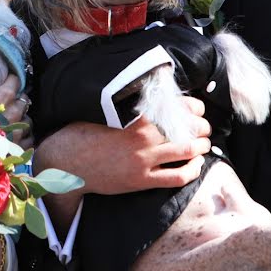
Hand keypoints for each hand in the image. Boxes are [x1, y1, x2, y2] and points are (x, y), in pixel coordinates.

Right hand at [0, 73, 32, 145]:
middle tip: (12, 101)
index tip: (10, 82)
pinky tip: (17, 136)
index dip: (12, 81)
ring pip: (28, 121)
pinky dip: (25, 137)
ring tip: (15, 120)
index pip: (14, 83)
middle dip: (18, 99)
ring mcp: (15, 132)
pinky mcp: (17, 149)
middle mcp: (11, 114)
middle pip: (23, 101)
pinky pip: (29, 140)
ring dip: (22, 119)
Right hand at [36, 96, 211, 194]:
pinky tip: (195, 163)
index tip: (195, 107)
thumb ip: (129, 103)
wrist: (67, 162)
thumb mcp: (105, 110)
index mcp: (135, 114)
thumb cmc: (83, 131)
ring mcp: (144, 159)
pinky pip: (177, 177)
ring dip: (201, 145)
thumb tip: (151, 90)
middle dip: (201, 125)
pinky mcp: (142, 180)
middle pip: (187, 127)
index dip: (193, 106)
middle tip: (203, 126)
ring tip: (203, 142)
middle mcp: (143, 136)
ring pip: (187, 150)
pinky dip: (192, 169)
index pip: (177, 105)